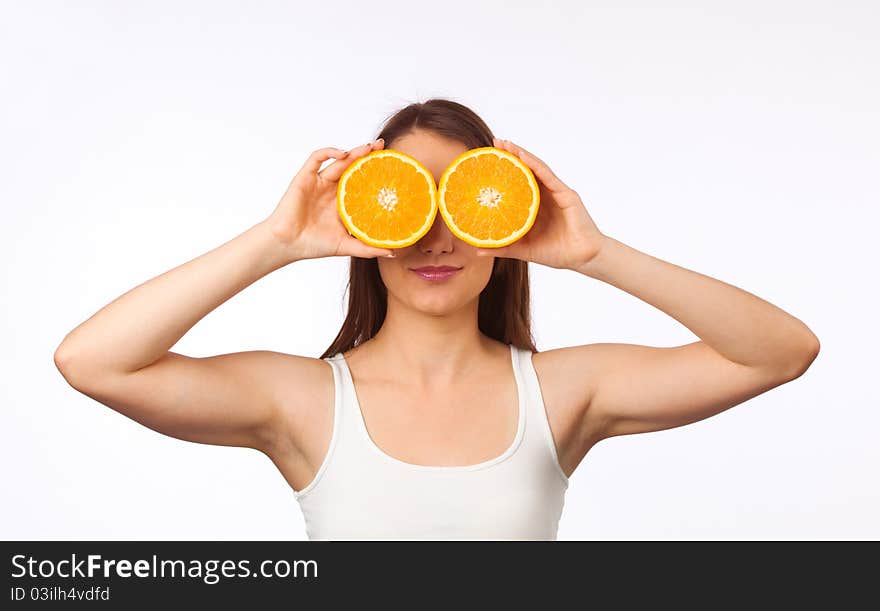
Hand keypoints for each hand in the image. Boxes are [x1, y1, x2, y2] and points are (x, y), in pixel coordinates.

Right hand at [265, 139, 395, 261]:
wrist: (288, 244)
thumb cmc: (313, 245)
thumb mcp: (346, 246)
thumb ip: (368, 248)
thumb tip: (393, 252)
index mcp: (343, 202)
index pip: (362, 182)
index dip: (375, 172)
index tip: (393, 166)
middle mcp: (332, 190)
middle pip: (353, 167)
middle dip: (367, 155)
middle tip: (383, 146)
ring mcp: (319, 182)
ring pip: (338, 161)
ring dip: (354, 152)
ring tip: (369, 147)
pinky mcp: (305, 178)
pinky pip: (316, 158)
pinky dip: (329, 152)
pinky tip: (343, 154)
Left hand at [475, 137, 606, 270]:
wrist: (583, 259)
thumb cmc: (557, 253)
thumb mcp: (524, 249)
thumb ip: (503, 246)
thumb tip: (476, 250)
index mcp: (535, 206)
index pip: (517, 183)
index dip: (504, 171)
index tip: (486, 160)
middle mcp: (545, 195)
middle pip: (526, 170)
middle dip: (511, 156)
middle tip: (494, 143)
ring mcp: (556, 192)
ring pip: (537, 168)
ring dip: (521, 154)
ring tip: (506, 144)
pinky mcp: (566, 194)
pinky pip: (548, 177)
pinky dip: (535, 166)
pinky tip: (523, 157)